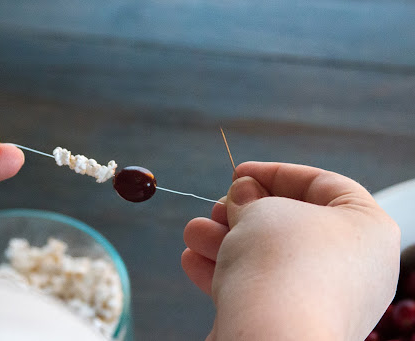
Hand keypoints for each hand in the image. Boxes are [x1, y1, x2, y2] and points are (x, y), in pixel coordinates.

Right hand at [182, 162, 399, 339]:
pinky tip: (193, 260)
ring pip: (268, 258)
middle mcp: (352, 266)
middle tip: (217, 207)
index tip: (238, 172)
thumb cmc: (280, 264)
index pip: (321, 184)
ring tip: (194, 232)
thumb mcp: (261, 210)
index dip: (274, 173)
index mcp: (365, 228)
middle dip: (242, 212)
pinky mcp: (294, 323)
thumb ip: (250, 197)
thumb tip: (242, 194)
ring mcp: (324, 298)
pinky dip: (226, 271)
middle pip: (289, 223)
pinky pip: (260, 288)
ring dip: (225, 241)